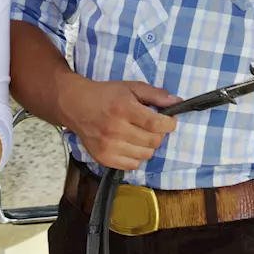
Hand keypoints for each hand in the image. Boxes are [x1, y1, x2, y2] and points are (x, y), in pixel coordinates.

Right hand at [58, 75, 179, 169]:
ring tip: (140, 135)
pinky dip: (136, 156)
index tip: (169, 120)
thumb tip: (177, 102)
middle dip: (159, 133)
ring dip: (148, 145)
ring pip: (145, 155)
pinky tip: (130, 144)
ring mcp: (108, 146)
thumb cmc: (106, 94)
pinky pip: (133, 165)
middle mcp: (115, 129)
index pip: (156, 124)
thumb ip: (155, 94)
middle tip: (152, 125)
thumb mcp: (131, 87)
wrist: (76, 105)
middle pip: (153, 141)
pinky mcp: (103, 158)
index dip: (169, 124)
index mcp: (123, 108)